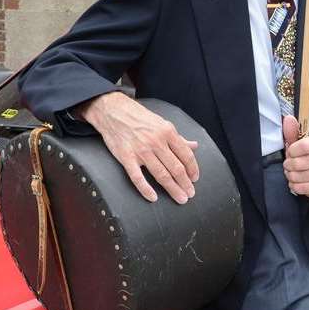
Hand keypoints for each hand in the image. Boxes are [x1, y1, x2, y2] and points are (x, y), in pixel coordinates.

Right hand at [80, 92, 198, 203]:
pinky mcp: (126, 157)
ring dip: (173, 188)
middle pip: (176, 168)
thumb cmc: (139, 117)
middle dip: (185, 183)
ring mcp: (141, 150)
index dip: (193, 169)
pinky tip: (153, 197)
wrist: (113, 111)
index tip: (195, 179)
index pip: (186, 155)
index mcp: (167, 132)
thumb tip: (194, 146)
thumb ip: (178, 138)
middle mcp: (156, 142)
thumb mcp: (162, 123)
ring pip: (161, 174)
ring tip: (180, 198)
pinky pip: (137, 177)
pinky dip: (146, 189)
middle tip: (190, 194)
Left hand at [281, 115, 308, 197]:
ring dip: (290, 175)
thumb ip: (292, 130)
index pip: (301, 146)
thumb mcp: (299, 140)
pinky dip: (295, 185)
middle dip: (288, 164)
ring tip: (292, 172)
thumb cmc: (307, 153)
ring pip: (298, 176)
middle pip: (297, 163)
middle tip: (289, 164)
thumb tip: (288, 119)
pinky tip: (297, 181)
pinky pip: (301, 188)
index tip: (291, 151)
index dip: (291, 150)